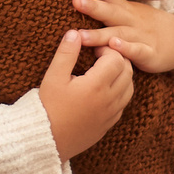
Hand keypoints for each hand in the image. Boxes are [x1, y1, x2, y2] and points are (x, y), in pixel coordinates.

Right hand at [37, 28, 131, 160]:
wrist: (44, 141)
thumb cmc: (46, 108)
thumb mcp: (53, 77)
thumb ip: (66, 53)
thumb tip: (75, 32)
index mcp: (96, 86)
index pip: (116, 59)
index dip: (107, 49)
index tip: (93, 49)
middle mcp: (109, 100)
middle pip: (127, 72)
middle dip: (117, 59)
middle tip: (99, 56)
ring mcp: (110, 114)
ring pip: (129, 88)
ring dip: (121, 75)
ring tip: (103, 71)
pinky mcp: (108, 125)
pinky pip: (123, 104)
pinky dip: (120, 92)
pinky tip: (103, 89)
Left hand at [74, 0, 173, 87]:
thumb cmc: (147, 27)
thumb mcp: (130, 13)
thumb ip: (109, 8)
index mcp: (126, 10)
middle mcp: (132, 20)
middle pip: (111, 12)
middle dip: (93, 6)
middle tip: (75, 0)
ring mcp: (141, 36)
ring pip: (119, 33)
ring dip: (100, 34)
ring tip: (81, 35)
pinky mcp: (150, 54)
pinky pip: (137, 51)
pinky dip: (126, 48)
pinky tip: (114, 46)